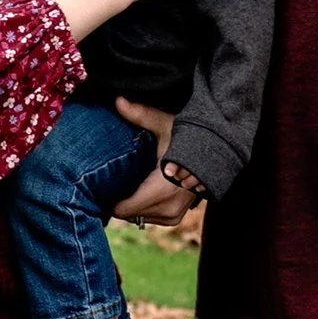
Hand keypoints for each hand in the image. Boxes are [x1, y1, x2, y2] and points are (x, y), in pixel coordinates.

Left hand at [107, 99, 192, 224]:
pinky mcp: (174, 217)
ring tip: (126, 182)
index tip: (103, 183)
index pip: (124, 208)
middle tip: (112, 179)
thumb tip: (119, 101)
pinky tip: (139, 190)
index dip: (110, 197)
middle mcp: (169, 207)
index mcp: (163, 189)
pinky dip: (141, 207)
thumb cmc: (188, 139)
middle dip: (118, 199)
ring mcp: (173, 215)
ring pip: (138, 216)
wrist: (214, 156)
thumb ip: (141, 115)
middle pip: (129, 213)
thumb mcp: (165, 125)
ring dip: (130, 203)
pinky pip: (148, 218)